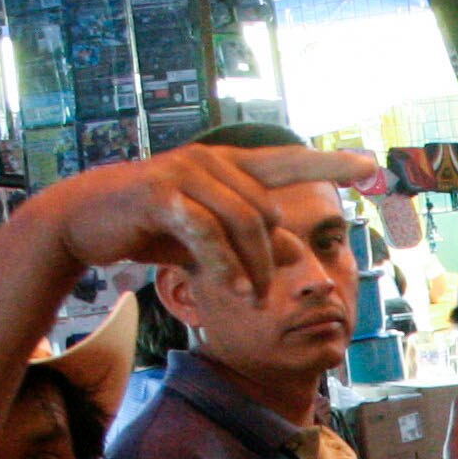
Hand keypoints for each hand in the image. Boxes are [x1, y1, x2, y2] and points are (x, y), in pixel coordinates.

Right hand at [24, 143, 381, 297]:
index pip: (288, 160)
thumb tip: (278, 248)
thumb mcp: (201, 229)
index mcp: (227, 165)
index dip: (329, 163)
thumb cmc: (147, 224)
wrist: (86, 220)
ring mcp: (185, 173)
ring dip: (253, 267)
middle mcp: (210, 161)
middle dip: (273, 258)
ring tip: (252, 298)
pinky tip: (233, 289)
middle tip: (265, 295)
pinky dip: (225, 265)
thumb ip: (238, 232)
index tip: (371, 165)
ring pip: (243, 221)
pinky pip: (207, 233)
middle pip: (266, 211)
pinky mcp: (160, 195)